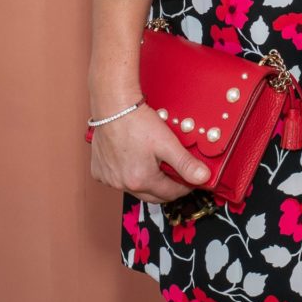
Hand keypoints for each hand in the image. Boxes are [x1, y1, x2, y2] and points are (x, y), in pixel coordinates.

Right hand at [89, 105, 209, 203]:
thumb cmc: (137, 122)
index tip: (190, 179)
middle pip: (152, 195)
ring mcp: (109, 179)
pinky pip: (118, 180)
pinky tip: (133, 161)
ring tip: (155, 163)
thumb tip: (203, 178)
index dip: (184, 187)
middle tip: (176, 173)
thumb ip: (186, 163)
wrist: (113, 106)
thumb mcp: (167, 143)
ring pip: (134, 189)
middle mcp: (122, 184)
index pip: (170, 194)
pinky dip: (127, 174)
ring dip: (147, 181)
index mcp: (141, 180)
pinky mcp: (99, 171)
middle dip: (167, 187)